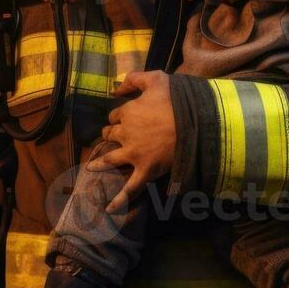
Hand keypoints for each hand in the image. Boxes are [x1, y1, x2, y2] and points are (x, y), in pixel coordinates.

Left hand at [94, 70, 175, 212]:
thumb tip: (116, 88)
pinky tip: (109, 209)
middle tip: (110, 138)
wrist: (195, 123)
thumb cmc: (177, 100)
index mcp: (127, 112)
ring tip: (93, 167)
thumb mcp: (156, 79)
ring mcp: (134, 154)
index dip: (118, 115)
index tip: (123, 117)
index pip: (115, 115)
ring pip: (110, 159)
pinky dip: (120, 200)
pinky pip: (130, 188)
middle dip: (109, 135)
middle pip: (110, 134)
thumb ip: (135, 78)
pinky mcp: (145, 170)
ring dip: (101, 163)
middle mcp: (126, 133)